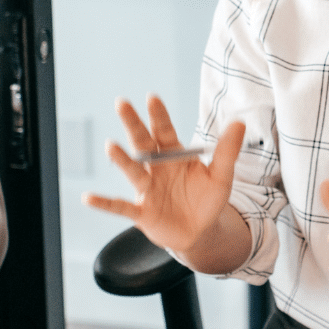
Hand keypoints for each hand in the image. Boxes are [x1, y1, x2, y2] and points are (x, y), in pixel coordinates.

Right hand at [84, 96, 244, 261]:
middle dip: (133, 124)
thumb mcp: (221, 175)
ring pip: (132, 172)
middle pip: (143, 143)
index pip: (165, 131)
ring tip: (111, 146)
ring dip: (122, 160)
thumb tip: (239, 123)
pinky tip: (88, 197)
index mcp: (174, 155)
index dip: (159, 116)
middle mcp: (156, 168)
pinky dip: (105, 203)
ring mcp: (147, 189)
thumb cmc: (207, 199)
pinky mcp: (142, 212)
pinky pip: (120, 206)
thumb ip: (227, 151)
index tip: (152, 97)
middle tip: (122, 103)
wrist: (201, 231)